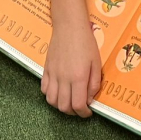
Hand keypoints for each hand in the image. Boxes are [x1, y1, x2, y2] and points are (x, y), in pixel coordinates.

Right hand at [41, 0, 101, 116]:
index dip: (84, 113)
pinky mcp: (45, 69)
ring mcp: (52, 74)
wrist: (69, 25)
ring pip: (51, 101)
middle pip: (64, 107)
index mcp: (78, 77)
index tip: (88, 112)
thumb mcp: (96, 62)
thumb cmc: (86, 42)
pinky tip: (58, 91)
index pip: (78, 105)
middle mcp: (64, 78)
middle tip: (79, 108)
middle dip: (73, 112)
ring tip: (69, 101)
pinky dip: (50, 95)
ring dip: (60, 106)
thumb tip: (90, 99)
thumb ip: (94, 83)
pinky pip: (44, 89)